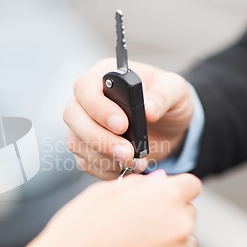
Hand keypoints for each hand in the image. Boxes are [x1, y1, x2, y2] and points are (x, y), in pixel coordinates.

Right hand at [36, 172, 199, 246]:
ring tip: (136, 245)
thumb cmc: (79, 231)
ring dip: (169, 240)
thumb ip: (138, 184)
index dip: (174, 189)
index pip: (190, 185)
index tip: (162, 196)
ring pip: (186, 241)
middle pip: (187, 212)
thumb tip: (157, 181)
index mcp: (163, 196)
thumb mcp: (103, 192)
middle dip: (168, 213)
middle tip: (138, 222)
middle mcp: (177, 224)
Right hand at [63, 59, 193, 178]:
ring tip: (134, 162)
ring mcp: (82, 125)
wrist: (168, 125)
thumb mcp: (174, 89)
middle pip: (72, 116)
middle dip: (98, 138)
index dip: (98, 107)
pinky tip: (126, 168)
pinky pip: (85, 162)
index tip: (122, 125)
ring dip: (103, 157)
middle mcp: (86, 99)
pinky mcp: (86, 147)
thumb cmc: (166, 99)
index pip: (85, 87)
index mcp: (103, 76)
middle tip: (127, 152)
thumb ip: (163, 96)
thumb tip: (148, 110)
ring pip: (76, 142)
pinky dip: (105, 169)